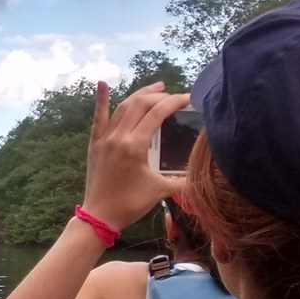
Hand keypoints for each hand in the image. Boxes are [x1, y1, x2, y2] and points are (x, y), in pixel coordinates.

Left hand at [81, 81, 189, 229]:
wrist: (100, 215)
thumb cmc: (131, 204)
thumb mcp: (160, 190)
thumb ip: (184, 181)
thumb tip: (205, 177)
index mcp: (135, 146)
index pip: (157, 114)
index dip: (174, 102)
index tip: (188, 99)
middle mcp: (119, 137)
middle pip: (141, 105)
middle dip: (160, 96)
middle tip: (173, 96)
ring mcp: (104, 138)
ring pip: (122, 107)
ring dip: (140, 95)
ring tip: (157, 88)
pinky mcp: (95, 143)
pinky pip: (98, 117)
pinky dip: (101, 99)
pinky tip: (102, 83)